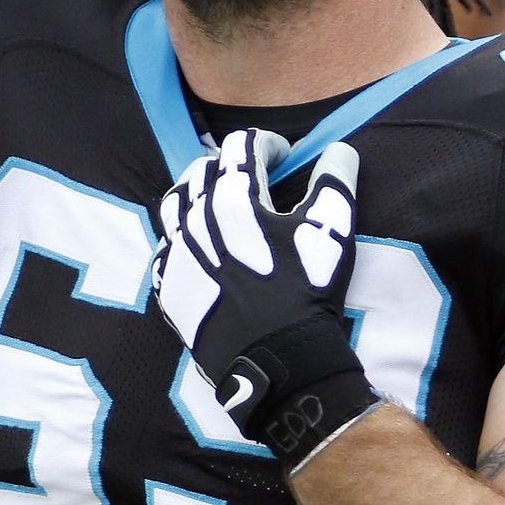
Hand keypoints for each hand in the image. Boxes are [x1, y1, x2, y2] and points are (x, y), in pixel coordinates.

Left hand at [154, 130, 374, 468]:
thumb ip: (335, 181)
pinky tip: (200, 244)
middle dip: (228, 163)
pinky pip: (165, 246)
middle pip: (202, 169)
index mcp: (233, 198)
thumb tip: (339, 150)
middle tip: (251, 174)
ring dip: (196, 192)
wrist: (275, 360)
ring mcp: (175, 252)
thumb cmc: (305, 291)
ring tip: (218, 201)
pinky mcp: (167, 283)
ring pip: (174, 203)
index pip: (240, 147)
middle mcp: (195, 218)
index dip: (265, 144)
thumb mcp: (332, 231)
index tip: (283, 154)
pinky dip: (181, 235)